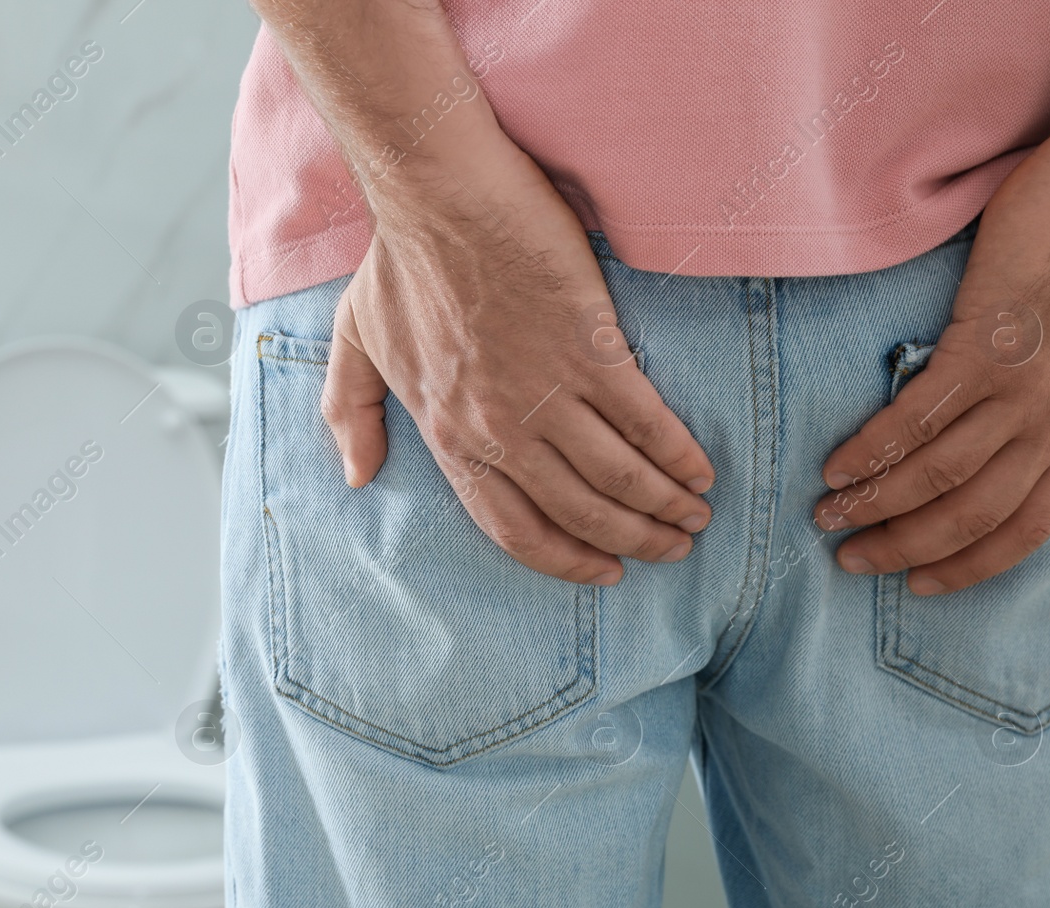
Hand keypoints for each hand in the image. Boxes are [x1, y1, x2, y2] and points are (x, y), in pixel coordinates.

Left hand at [322, 144, 714, 585]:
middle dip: (632, 541)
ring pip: (618, 478)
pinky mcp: (590, 349)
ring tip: (694, 516)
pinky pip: (645, 421)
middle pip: (579, 513)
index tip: (603, 571)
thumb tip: (357, 475)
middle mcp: (499, 430)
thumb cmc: (397, 261)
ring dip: (664, 506)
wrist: (438, 194)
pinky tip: (699, 470)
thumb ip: (350, 413)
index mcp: (448, 436)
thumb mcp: (354, 344)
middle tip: (671, 547)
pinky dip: (677, 454)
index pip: (512, 529)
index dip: (565, 560)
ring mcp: (547, 392)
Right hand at [812, 146, 1049, 594]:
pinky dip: (871, 452)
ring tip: (828, 516)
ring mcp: (1018, 392)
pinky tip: (836, 467)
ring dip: (875, 505)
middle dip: (905, 547)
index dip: (971, 564)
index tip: (922, 582)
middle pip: (972, 515)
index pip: (1027, 526)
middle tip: (853, 558)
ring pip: (937, 477)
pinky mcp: (981, 352)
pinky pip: (916, 421)